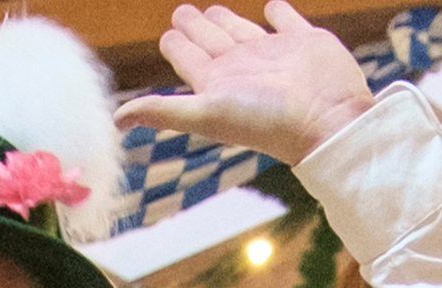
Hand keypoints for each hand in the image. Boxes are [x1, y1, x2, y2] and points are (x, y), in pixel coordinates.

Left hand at [119, 0, 373, 161]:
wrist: (327, 120)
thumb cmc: (268, 122)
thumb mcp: (207, 114)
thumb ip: (162, 111)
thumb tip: (115, 119)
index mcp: (218, 81)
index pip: (188, 56)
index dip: (176, 44)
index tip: (169, 34)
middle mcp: (243, 66)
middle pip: (211, 40)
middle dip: (196, 26)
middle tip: (183, 12)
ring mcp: (274, 53)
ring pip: (243, 30)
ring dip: (227, 20)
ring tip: (214, 12)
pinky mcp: (304, 41)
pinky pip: (287, 20)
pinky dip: (279, 13)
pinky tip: (273, 9)